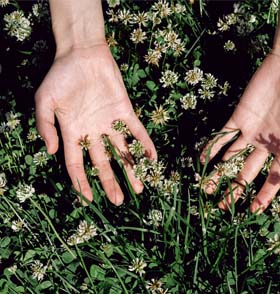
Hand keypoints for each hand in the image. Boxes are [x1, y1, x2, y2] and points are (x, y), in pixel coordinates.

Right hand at [35, 44, 156, 204]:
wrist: (82, 53)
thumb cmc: (61, 76)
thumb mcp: (45, 102)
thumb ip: (46, 127)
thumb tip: (51, 152)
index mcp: (73, 133)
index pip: (77, 164)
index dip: (82, 182)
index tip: (90, 199)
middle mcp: (93, 132)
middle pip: (103, 163)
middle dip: (111, 182)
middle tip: (119, 200)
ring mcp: (110, 122)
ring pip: (122, 151)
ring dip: (131, 169)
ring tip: (139, 188)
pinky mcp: (125, 111)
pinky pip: (137, 130)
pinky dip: (145, 144)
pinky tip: (152, 159)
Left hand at [200, 53, 279, 212]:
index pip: (273, 178)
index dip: (264, 194)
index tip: (253, 210)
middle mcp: (264, 144)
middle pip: (247, 173)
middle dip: (235, 190)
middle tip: (222, 207)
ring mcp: (249, 132)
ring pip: (231, 158)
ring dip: (218, 173)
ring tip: (205, 189)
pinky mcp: (238, 118)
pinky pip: (222, 136)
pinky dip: (211, 147)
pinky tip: (201, 160)